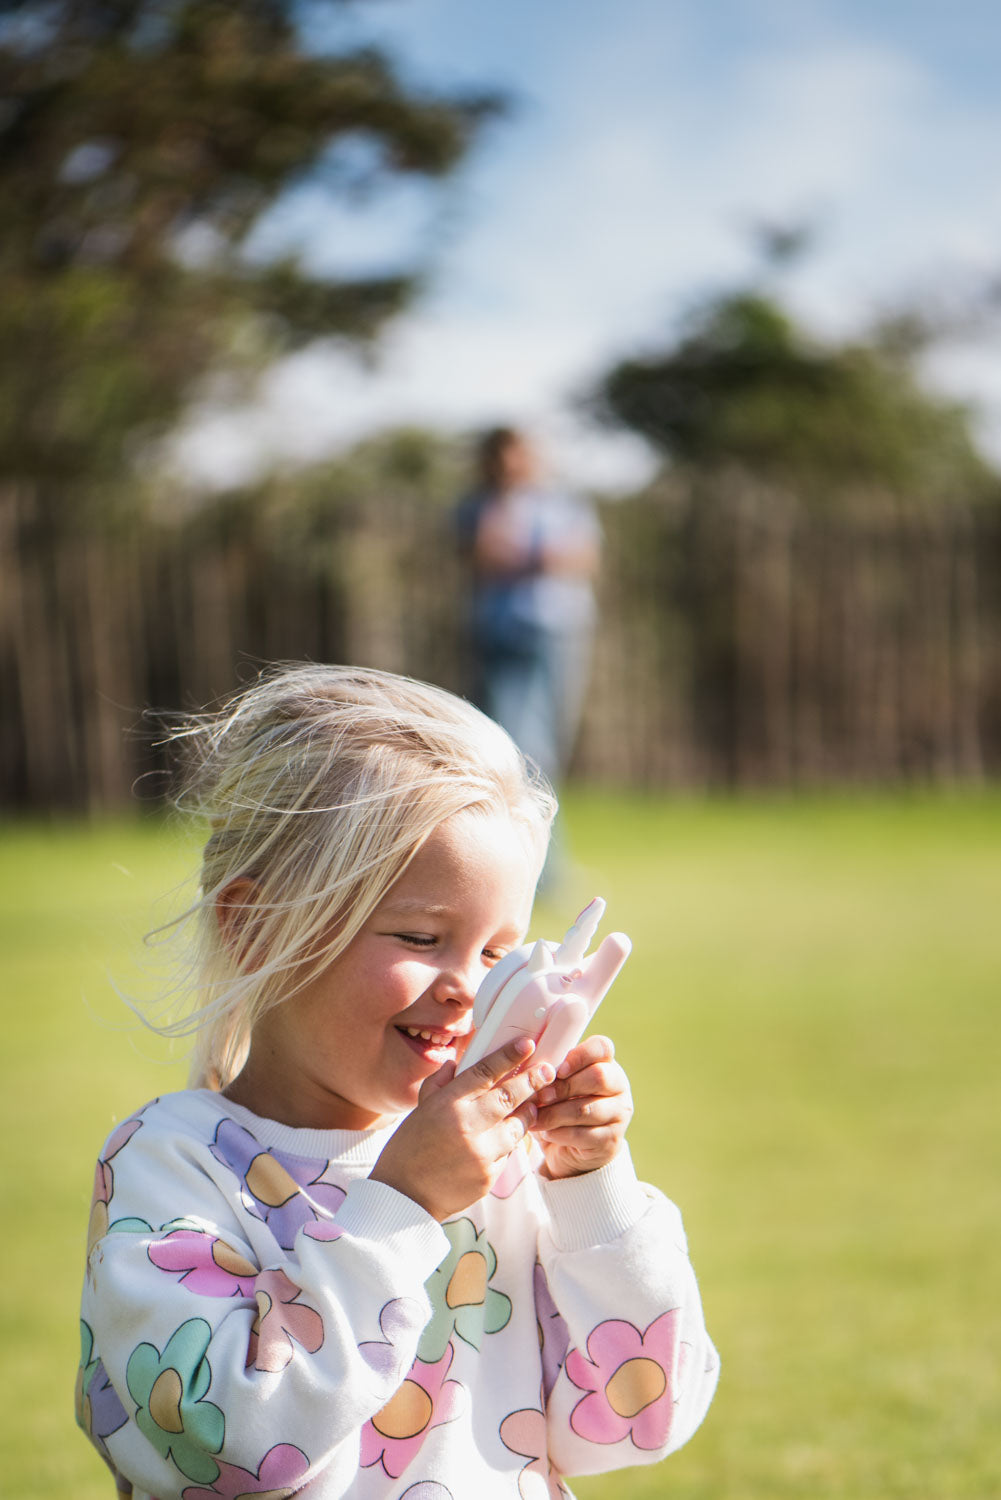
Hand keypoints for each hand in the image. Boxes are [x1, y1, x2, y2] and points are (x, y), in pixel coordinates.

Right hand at [369, 1039, 555, 1220]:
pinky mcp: (489, 1176)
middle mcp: (467, 1125)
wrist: (404, 1196)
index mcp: (448, 1104)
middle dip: (533, 1081)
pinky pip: (508, 1154)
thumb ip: (439, 1084)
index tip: (527, 1045)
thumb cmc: (409, 1149)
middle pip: (510, 1095)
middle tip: (547, 1071)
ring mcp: (481, 1152)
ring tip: (531, 1106)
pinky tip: (502, 1140)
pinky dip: (508, 1144)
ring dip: (527, 1114)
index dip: (509, 1056)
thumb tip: (455, 1064)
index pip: (485, 1072)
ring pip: (517, 1126)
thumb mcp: (419, 1110)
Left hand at [531, 1035, 632, 1178]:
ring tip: (535, 1117)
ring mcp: (618, 1114)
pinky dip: (559, 1133)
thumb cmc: (559, 1106)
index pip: (602, 1047)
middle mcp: (618, 1086)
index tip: (558, 1069)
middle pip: (598, 1077)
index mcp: (605, 1063)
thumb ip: (548, 1073)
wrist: (571, 1150)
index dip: (580, 1055)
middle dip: (564, 1087)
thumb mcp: (555, 1085)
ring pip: (587, 1109)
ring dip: (555, 1113)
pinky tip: (545, 1132)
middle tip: (540, 1096)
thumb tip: (529, 1070)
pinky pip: (583, 1135)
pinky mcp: (611, 1140)